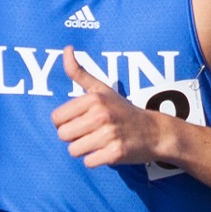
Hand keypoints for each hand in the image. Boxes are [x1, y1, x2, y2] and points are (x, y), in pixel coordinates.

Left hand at [51, 46, 161, 166]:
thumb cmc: (122, 110)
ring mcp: (109, 135)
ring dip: (84, 149)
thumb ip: (79, 72)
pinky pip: (88, 162)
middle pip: (63, 136)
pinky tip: (108, 151)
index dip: (66, 122)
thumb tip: (66, 48)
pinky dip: (96, 159)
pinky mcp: (115, 153)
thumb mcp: (101, 89)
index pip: (56, 119)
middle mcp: (101, 115)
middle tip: (91, 132)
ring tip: (100, 141)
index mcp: (94, 99)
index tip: (81, 121)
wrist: (154, 132)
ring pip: (74, 151)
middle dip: (74, 137)